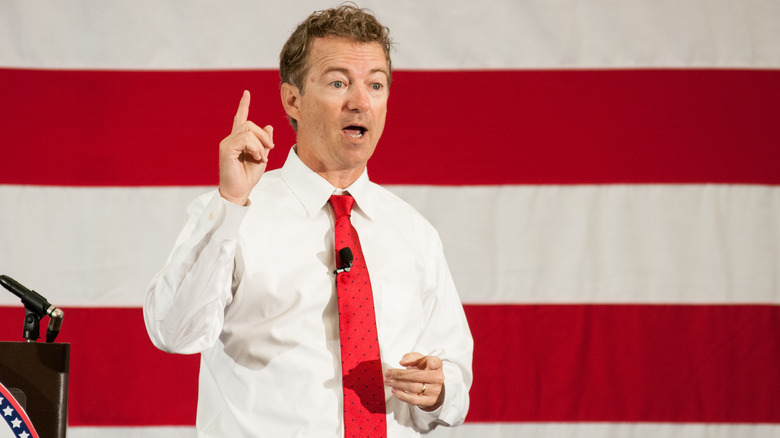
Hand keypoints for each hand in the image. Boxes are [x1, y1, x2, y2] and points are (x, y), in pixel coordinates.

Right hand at [218, 90, 274, 205]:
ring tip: (261, 157)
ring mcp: (227, 143)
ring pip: (249, 131)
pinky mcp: (226, 149)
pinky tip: (256, 157)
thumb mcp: (262, 157)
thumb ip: (264, 142)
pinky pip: (245, 139)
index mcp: (238, 140)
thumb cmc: (248, 177)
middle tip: (270, 150)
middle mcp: (231, 139)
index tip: (246, 93)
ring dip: (261, 145)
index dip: (243, 105)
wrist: (239, 191)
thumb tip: (269, 126)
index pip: (240, 118)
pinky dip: (255, 148)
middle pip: (250, 124)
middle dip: (264, 136)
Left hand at [385, 353, 444, 410]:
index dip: (432, 363)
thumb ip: (411, 357)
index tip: (429, 364)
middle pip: (417, 376)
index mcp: (436, 365)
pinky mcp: (429, 401)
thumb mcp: (419, 360)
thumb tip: (402, 362)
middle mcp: (438, 378)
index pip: (435, 363)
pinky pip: (413, 399)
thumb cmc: (424, 370)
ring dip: (397, 384)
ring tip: (388, 381)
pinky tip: (394, 390)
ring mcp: (435, 390)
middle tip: (388, 373)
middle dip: (400, 374)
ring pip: (413, 387)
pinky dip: (401, 395)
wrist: (431, 386)